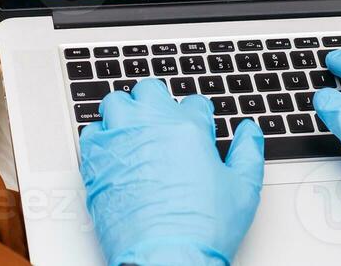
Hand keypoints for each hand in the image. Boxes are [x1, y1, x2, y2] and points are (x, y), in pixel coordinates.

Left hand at [81, 79, 264, 264]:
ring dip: (126, 112)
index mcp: (188, 128)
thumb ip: (248, 152)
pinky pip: (91, 132)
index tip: (196, 126)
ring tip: (133, 130)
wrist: (165, 259)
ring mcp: (121, 140)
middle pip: (150, 91)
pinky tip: (112, 151)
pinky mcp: (96, 160)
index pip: (193, 103)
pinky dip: (101, 138)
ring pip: (116, 103)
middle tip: (162, 123)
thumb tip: (249, 131)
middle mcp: (151, 126)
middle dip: (158, 102)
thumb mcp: (243, 189)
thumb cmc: (200, 229)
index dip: (197, 115)